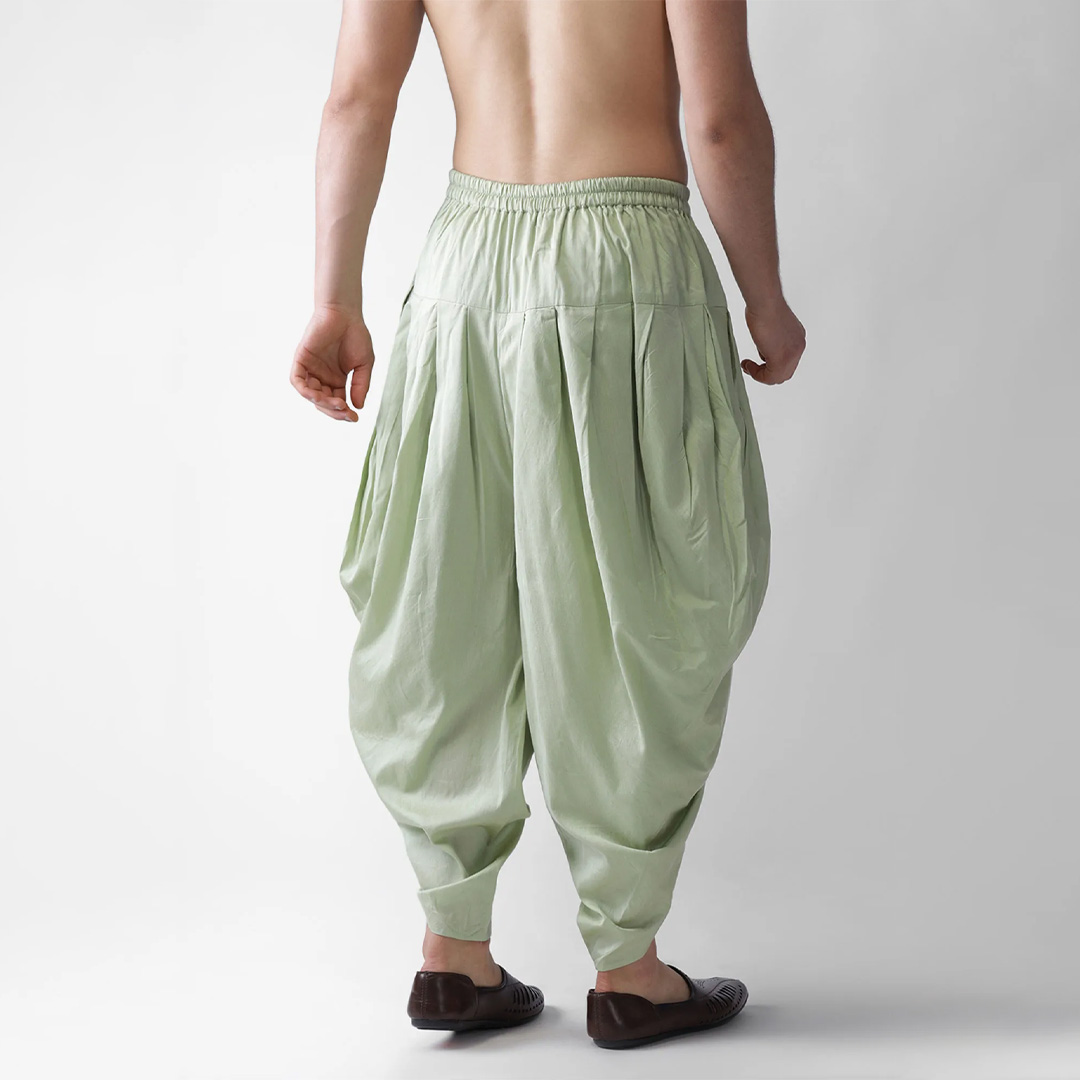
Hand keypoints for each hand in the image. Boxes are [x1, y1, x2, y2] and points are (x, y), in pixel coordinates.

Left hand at [290, 305, 374, 421]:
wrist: (345, 313)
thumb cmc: (356, 335)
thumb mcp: (364, 364)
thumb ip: (361, 385)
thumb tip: (357, 407)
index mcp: (337, 380)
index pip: (337, 403)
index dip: (344, 413)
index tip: (354, 417)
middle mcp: (322, 377)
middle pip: (323, 402)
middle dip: (333, 411)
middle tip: (345, 412)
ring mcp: (311, 369)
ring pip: (310, 395)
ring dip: (321, 403)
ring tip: (336, 404)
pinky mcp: (301, 359)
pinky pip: (297, 380)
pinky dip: (305, 391)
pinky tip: (316, 396)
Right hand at [741, 298, 805, 384]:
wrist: (765, 303)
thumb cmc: (765, 306)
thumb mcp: (771, 326)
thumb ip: (771, 340)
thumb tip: (764, 348)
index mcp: (797, 338)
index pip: (788, 362)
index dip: (771, 365)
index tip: (757, 362)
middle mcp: (798, 347)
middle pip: (785, 372)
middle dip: (767, 373)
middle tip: (752, 368)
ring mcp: (792, 353)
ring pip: (778, 377)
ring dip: (761, 375)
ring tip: (749, 366)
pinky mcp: (781, 358)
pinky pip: (770, 377)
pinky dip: (757, 375)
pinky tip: (748, 365)